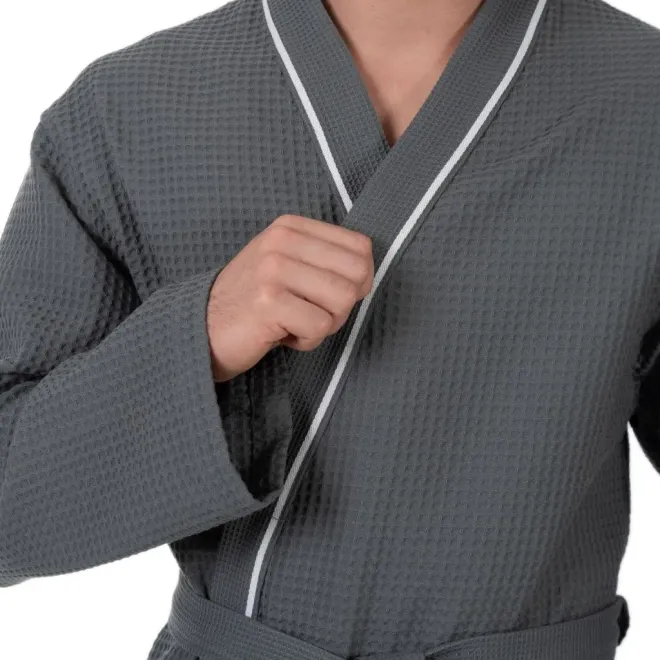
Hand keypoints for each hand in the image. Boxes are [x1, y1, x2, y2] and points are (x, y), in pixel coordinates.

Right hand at [206, 214, 373, 381]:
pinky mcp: (268, 302)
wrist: (203, 328)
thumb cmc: (253, 302)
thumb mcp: (286, 265)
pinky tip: (282, 335)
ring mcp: (273, 270)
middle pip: (357, 275)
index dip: (358, 280)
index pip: (361, 247)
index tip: (329, 295)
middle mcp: (282, 241)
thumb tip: (366, 274)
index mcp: (290, 227)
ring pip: (342, 301)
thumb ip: (323, 260)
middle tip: (312, 313)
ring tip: (294, 323)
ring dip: (324, 324)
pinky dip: (307, 341)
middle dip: (342, 305)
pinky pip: (319, 327)